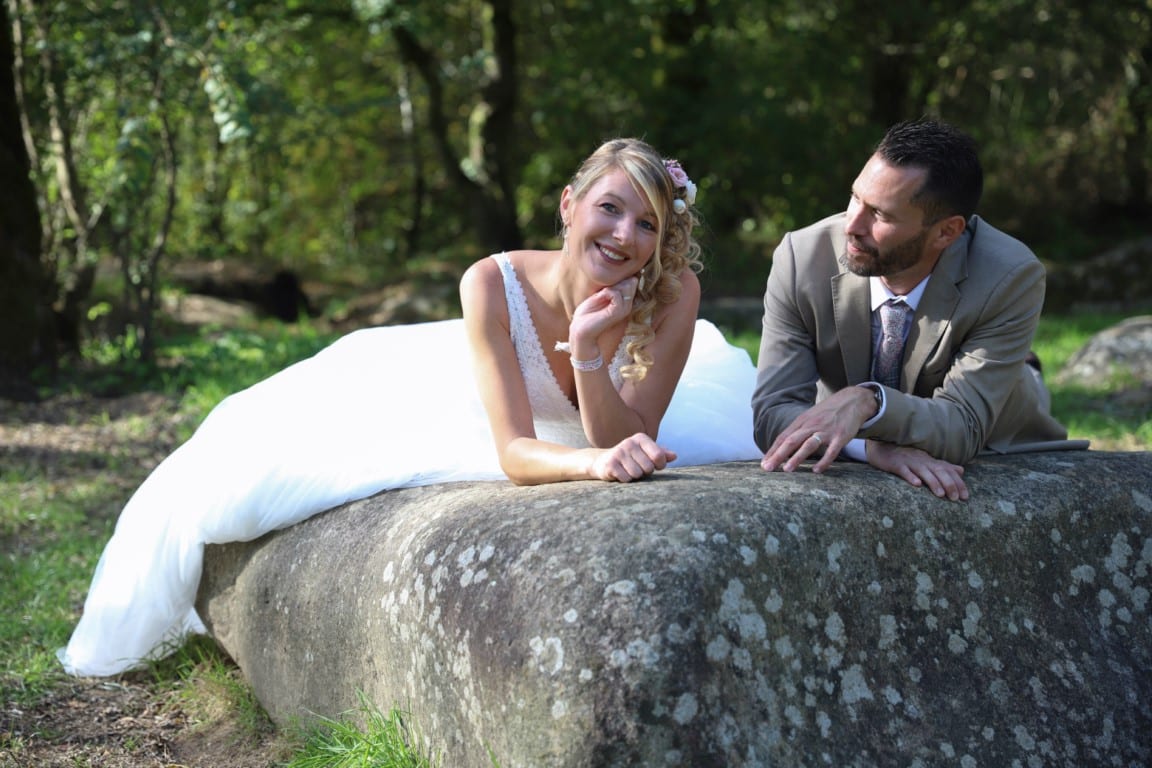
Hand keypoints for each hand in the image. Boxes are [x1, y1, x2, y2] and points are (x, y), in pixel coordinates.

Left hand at [568, 276, 638, 344]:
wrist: (580, 333)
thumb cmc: (586, 317)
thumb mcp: (598, 298)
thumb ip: (611, 289)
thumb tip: (625, 278)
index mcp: (623, 302)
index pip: (631, 282)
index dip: (619, 279)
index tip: (604, 289)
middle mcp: (626, 306)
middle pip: (630, 282)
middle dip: (616, 282)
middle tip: (602, 293)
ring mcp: (624, 310)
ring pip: (625, 287)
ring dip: (610, 287)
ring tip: (600, 297)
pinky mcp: (617, 313)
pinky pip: (616, 294)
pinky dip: (606, 292)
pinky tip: (600, 298)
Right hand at [590, 432, 675, 482]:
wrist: (603, 462)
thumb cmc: (631, 459)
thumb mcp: (646, 454)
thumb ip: (661, 454)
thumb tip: (674, 456)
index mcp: (641, 438)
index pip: (659, 456)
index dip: (659, 465)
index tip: (653, 465)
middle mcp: (629, 442)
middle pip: (648, 467)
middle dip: (645, 472)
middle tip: (636, 468)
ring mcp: (618, 452)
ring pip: (637, 474)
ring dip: (634, 477)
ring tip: (627, 470)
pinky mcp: (610, 464)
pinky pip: (626, 479)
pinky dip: (625, 480)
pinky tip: (619, 473)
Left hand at [760, 387, 874, 473]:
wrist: (853, 400)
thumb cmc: (828, 412)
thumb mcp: (810, 417)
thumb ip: (798, 430)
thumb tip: (783, 446)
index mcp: (802, 421)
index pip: (783, 437)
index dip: (773, 450)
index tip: (764, 464)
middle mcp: (811, 425)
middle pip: (791, 440)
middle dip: (778, 455)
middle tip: (768, 468)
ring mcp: (826, 431)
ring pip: (808, 444)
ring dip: (797, 457)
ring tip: (787, 469)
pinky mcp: (840, 436)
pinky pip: (831, 451)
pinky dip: (824, 461)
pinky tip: (816, 470)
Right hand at [865, 441, 968, 500]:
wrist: (883, 448)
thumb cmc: (906, 458)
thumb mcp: (926, 461)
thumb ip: (944, 466)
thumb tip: (961, 471)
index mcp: (930, 461)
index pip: (948, 471)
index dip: (958, 483)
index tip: (965, 497)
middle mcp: (922, 461)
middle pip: (939, 471)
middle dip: (949, 484)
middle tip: (955, 498)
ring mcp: (909, 462)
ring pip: (924, 471)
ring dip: (933, 482)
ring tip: (940, 494)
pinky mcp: (896, 464)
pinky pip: (904, 470)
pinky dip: (910, 476)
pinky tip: (916, 484)